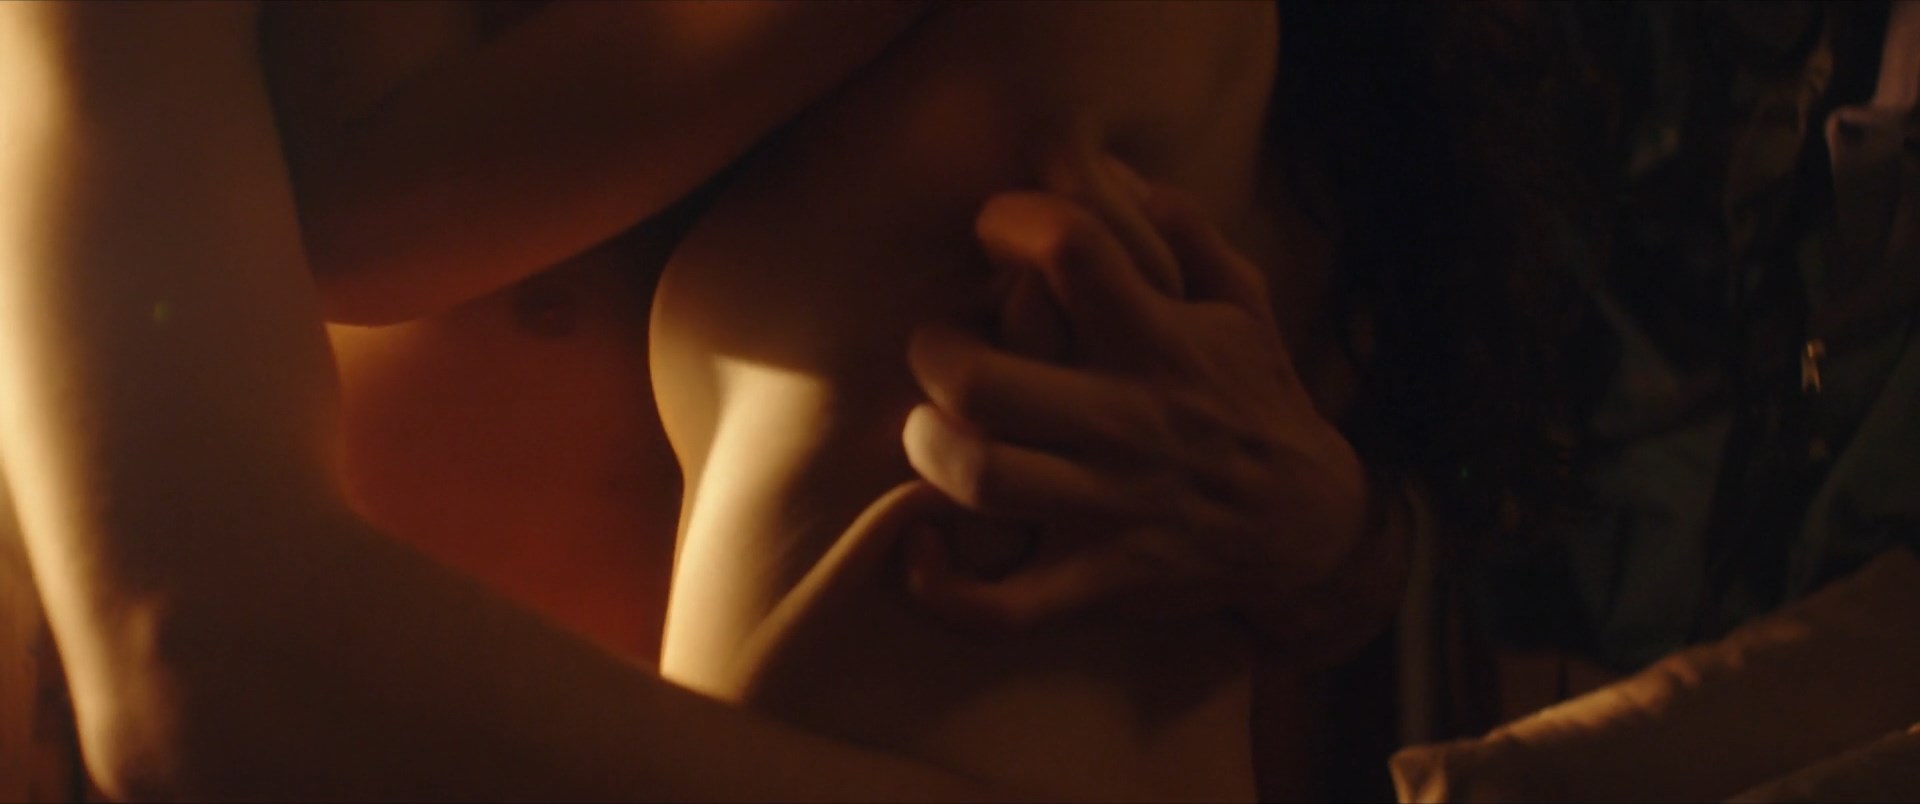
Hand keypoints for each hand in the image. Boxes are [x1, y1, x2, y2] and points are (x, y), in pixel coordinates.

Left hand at [901, 154, 1392, 644]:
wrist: (1310, 529)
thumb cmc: (1255, 402)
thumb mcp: (1243, 303)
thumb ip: (1181, 230)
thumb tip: (1106, 169)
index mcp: (1162, 344)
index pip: (1073, 254)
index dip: (1012, 221)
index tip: (993, 227)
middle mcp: (1130, 424)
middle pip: (989, 381)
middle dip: (936, 351)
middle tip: (938, 346)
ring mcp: (1110, 512)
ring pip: (983, 479)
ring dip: (928, 447)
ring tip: (926, 427)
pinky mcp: (1100, 585)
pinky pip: (1003, 606)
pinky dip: (941, 587)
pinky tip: (919, 543)